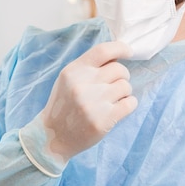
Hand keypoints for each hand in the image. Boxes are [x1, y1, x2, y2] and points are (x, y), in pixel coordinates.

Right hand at [41, 41, 136, 159]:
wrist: (53, 137)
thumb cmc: (64, 106)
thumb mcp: (68, 80)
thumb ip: (88, 68)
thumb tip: (116, 57)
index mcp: (73, 71)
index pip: (103, 50)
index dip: (120, 48)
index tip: (128, 52)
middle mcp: (83, 84)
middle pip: (119, 69)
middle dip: (122, 77)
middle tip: (114, 86)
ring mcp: (94, 102)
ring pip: (126, 86)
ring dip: (124, 92)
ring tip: (113, 100)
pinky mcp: (104, 119)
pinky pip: (131, 103)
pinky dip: (129, 104)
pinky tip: (119, 108)